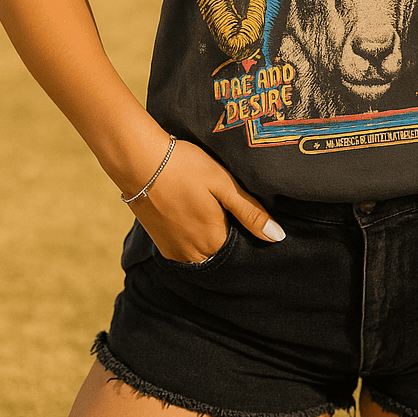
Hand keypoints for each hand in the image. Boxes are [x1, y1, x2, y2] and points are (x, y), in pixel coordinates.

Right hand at [127, 138, 284, 261]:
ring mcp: (174, 251)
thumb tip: (278, 237)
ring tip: (209, 206)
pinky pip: (185, 247)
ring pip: (203, 250)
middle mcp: (194, 254)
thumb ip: (250, 213)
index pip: (241, 248)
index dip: (246, 231)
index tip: (245, 212)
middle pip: (222, 250)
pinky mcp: (160, 244)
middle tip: (224, 205)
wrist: (139, 161)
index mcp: (214, 241)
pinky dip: (192, 235)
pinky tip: (193, 211)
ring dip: (210, 234)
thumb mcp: (224, 185)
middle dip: (228, 234)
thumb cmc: (185, 167)